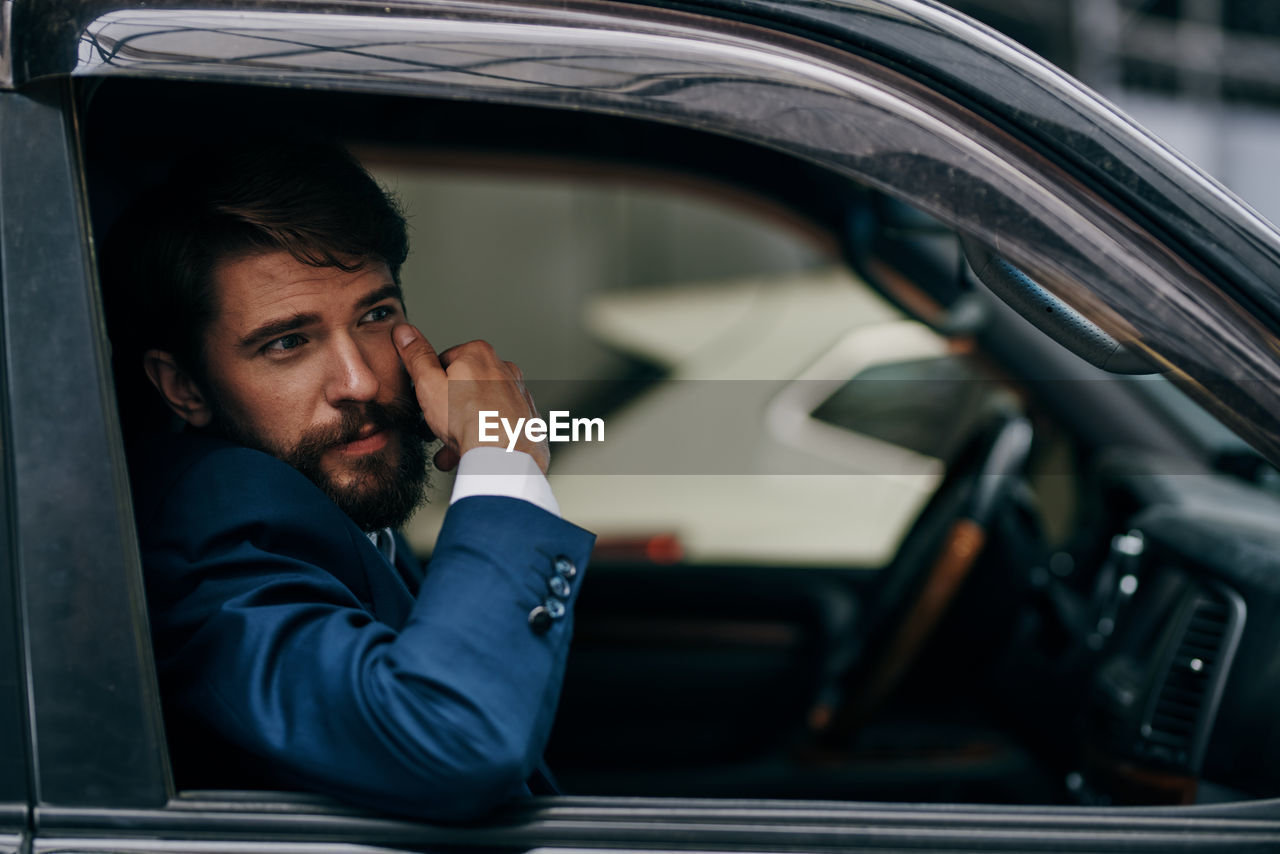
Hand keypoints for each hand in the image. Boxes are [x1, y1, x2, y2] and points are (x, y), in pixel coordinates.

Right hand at [393, 323, 548, 473]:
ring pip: (482, 407)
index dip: (431, 385)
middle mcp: (504, 368)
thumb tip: (405, 333)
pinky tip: (475, 451)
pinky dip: (486, 435)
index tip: (429, 401)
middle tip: (439, 428)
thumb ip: (417, 357)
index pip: (445, 362)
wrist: (506, 456)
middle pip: (465, 386)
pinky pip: (499, 423)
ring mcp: (518, 393)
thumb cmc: (471, 422)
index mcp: (479, 354)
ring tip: (454, 446)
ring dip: (466, 426)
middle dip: (449, 409)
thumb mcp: (430, 385)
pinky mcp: (527, 417)